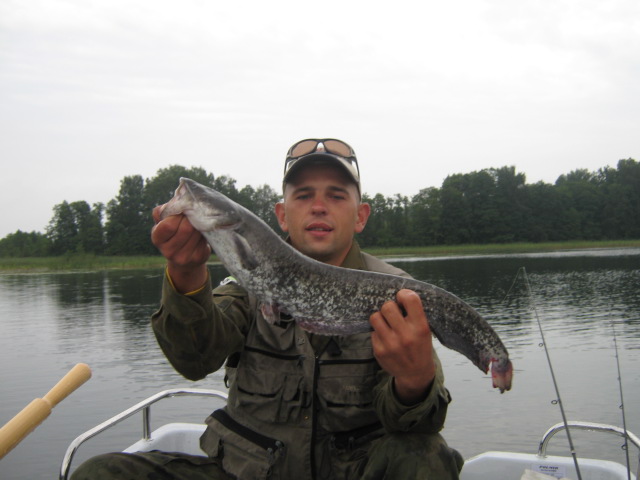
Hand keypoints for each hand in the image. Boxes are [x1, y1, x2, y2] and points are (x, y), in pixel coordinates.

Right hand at [151, 205, 209, 292]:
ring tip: (199, 222)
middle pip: (186, 228)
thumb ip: (166, 209)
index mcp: (157, 238)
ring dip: (201, 224)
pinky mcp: (197, 258)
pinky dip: (206, 232)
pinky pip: (205, 240)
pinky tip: (202, 232)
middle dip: (192, 218)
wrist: (183, 255)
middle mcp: (168, 251)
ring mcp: (183, 257)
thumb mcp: (164, 219)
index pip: (168, 225)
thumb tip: (178, 201)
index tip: (183, 211)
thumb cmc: (173, 230)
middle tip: (194, 214)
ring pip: (197, 233)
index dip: (178, 215)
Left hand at [369, 289, 435, 404]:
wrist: (416, 373)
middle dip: (389, 307)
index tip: (402, 298)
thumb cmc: (420, 346)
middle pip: (387, 306)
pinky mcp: (379, 351)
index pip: (410, 299)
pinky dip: (378, 332)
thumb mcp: (425, 330)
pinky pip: (372, 332)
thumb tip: (397, 294)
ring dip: (380, 318)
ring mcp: (391, 344)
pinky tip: (386, 338)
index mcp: (420, 327)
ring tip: (387, 324)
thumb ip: (414, 314)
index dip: (403, 294)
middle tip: (393, 314)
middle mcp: (406, 335)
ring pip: (375, 317)